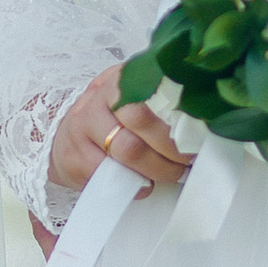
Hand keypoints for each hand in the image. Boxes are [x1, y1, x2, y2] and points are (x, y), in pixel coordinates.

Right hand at [48, 65, 186, 202]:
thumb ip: (159, 104)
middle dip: (170, 146)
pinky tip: (146, 184)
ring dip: (157, 169)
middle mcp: (96, 100)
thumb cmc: (111, 119)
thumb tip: (199, 125)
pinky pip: (109, 174)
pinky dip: (134, 185)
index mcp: (118, 81)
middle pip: (140, 120)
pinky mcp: (71, 157)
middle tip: (186, 160)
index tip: (194, 137)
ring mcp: (80, 128)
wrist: (67, 137)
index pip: (152, 92)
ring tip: (172, 173)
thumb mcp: (131, 100)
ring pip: (126, 150)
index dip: (176, 118)